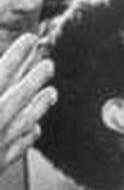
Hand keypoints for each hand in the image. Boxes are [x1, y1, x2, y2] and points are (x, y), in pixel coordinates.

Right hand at [0, 34, 55, 171]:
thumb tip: (0, 79)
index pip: (2, 74)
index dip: (17, 55)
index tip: (30, 39)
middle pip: (18, 96)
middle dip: (35, 77)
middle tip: (49, 62)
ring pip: (24, 122)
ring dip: (39, 106)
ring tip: (52, 93)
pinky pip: (16, 149)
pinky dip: (27, 137)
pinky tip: (35, 129)